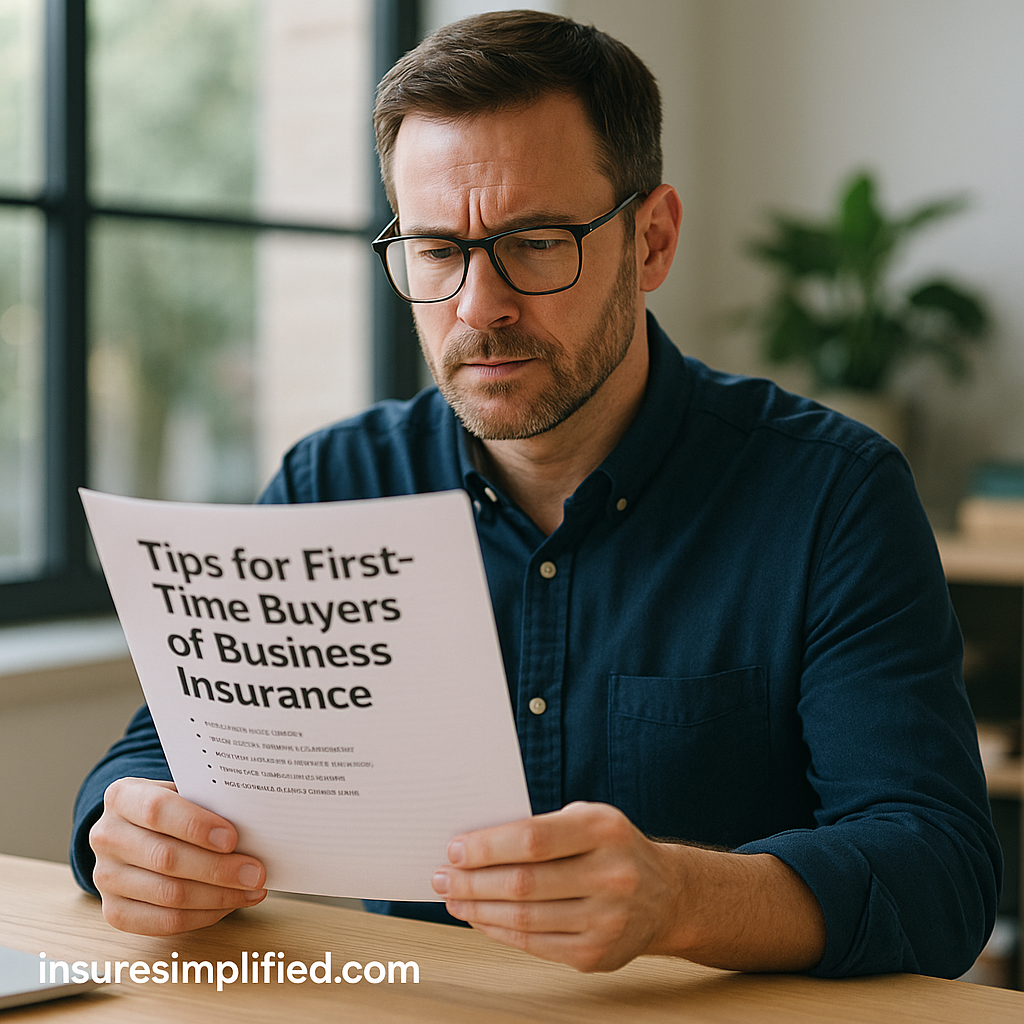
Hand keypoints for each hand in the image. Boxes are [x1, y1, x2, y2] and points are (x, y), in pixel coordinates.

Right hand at [89, 777, 266, 935]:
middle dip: (218, 869)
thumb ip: (208, 803)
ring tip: (251, 891)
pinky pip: (163, 922)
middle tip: (255, 873)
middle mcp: (107, 836)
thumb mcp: (184, 793)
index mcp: (122, 797)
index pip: (157, 810)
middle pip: (166, 858)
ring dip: (218, 896)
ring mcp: (106, 878)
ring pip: (168, 895)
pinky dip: (203, 916)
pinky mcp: (114, 911)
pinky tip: (230, 904)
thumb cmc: (173, 808)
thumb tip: (255, 825)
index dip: (196, 826)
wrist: (137, 831)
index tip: (233, 838)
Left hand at [430, 801, 681, 971]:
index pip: (533, 839)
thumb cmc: (612, 848)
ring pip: (524, 918)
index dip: (487, 847)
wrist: (666, 895)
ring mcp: (607, 920)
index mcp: (604, 830)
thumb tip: (476, 845)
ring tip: (453, 898)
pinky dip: (499, 932)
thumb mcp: (588, 819)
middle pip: (524, 883)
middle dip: (472, 881)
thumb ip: (541, 827)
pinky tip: (480, 918)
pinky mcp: (597, 955)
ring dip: (478, 909)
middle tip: (443, 877)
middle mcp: (611, 875)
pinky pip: (534, 945)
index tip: (456, 849)